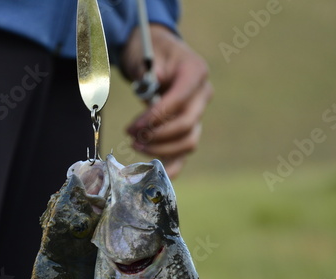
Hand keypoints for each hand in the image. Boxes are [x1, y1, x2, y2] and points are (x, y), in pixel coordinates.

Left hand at [120, 24, 212, 177]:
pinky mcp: (189, 125)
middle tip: (132, 137)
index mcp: (195, 71)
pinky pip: (185, 148)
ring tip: (136, 145)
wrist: (157, 52)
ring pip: (188, 140)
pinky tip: (156, 171)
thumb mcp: (145, 56)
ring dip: (162, 149)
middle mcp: (203, 93)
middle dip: (157, 136)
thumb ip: (147, 77)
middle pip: (187, 124)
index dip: (156, 118)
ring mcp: (199, 111)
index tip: (133, 128)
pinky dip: (173, 163)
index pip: (179, 101)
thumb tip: (149, 99)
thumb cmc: (149, 51)